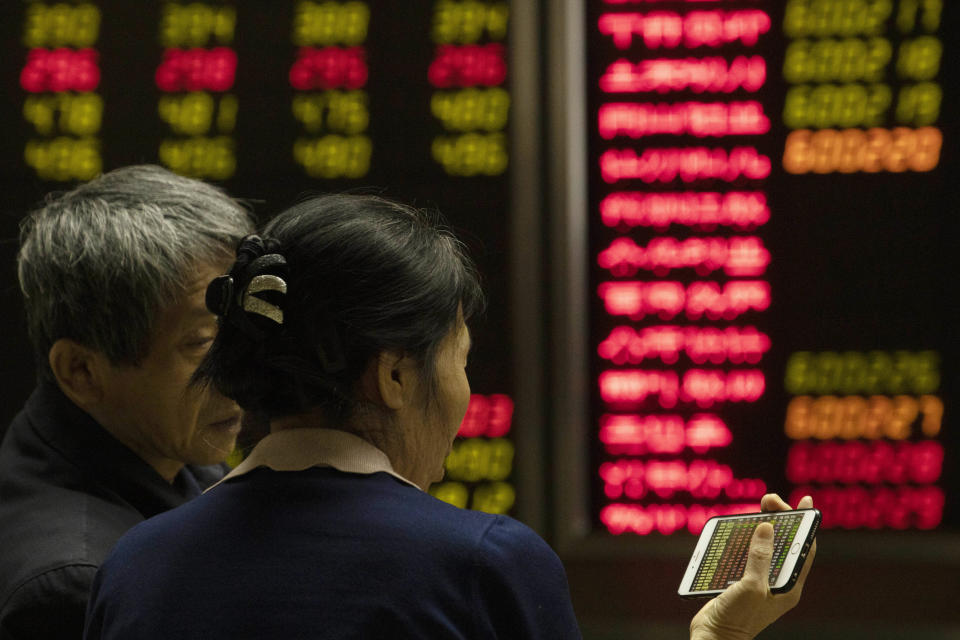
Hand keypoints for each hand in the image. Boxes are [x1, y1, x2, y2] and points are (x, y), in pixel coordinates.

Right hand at [689, 494, 817, 639]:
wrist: (714, 639)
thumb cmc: (737, 619)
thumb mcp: (752, 586)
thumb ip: (761, 557)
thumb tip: (768, 527)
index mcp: (789, 586)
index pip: (804, 549)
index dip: (806, 524)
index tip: (806, 503)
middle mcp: (777, 583)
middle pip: (785, 544)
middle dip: (780, 520)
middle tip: (769, 500)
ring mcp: (759, 582)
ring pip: (765, 547)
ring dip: (761, 528)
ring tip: (754, 511)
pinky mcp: (740, 583)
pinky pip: (746, 556)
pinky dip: (743, 541)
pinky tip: (737, 532)